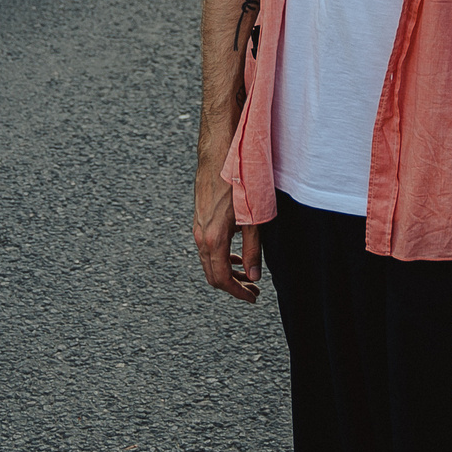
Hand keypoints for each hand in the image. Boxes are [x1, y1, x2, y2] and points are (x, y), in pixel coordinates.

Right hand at [194, 164, 261, 303]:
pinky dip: (221, 257)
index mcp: (214, 239)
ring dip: (227, 272)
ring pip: (209, 261)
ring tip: (246, 275)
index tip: (252, 297)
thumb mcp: (253, 219)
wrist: (219, 154)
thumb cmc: (238, 182)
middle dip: (232, 286)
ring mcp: (198, 227)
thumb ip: (253, 250)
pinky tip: (236, 254)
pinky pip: (207, 247)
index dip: (237, 292)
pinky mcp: (200, 219)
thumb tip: (253, 276)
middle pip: (212, 274)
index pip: (222, 279)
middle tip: (252, 290)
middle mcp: (201, 236)